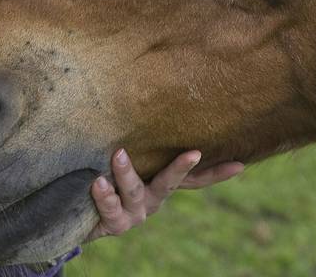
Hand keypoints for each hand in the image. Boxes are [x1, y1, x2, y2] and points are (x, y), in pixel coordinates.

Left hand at [84, 149, 244, 241]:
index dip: (217, 172)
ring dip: (126, 173)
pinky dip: (106, 196)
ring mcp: (136, 212)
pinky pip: (112, 209)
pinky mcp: (116, 224)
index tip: (240, 165)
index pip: (194, 178)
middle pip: (171, 182)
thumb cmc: (102, 171)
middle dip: (182, 167)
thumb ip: (136, 139)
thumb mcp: (123, 155)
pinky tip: (98, 182)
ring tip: (118, 154)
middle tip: (194, 153)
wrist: (76, 211)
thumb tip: (144, 91)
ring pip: (135, 191)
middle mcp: (153, 198)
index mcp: (160, 182)